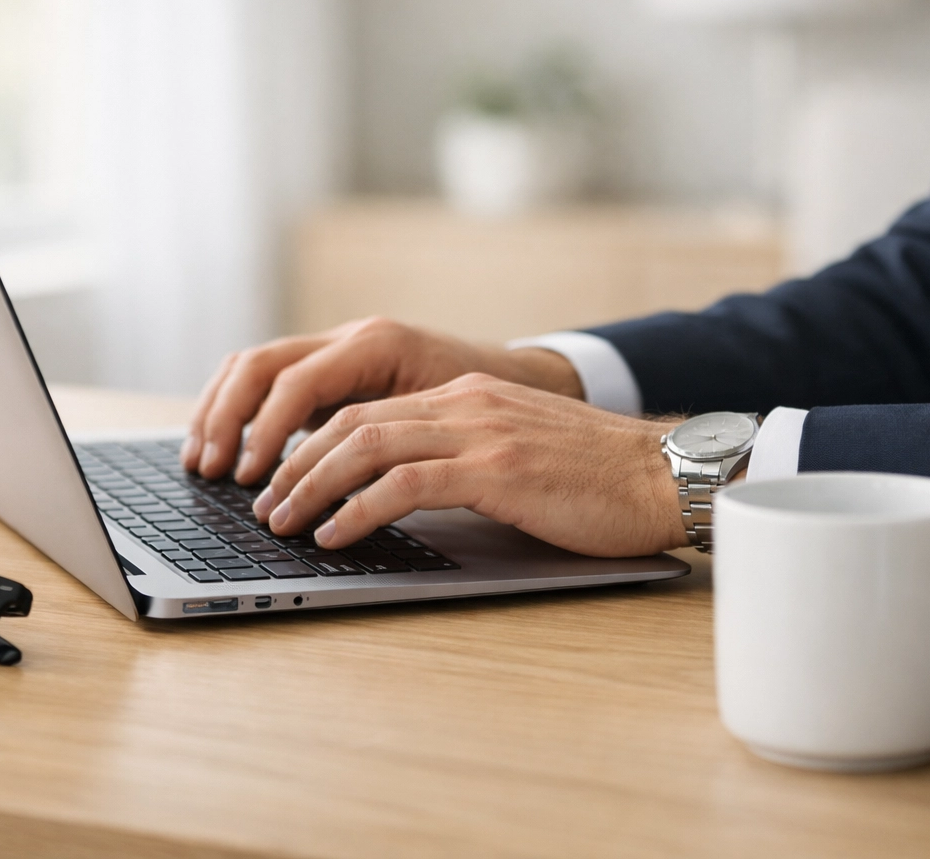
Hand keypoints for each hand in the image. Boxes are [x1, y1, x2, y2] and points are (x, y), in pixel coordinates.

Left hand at [249, 373, 688, 556]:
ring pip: (366, 446)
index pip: (366, 409)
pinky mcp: (496, 468)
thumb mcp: (517, 449)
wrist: (664, 474)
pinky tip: (335, 534)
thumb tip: (403, 493)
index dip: (312, 444)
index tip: (282, 480)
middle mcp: (465, 402)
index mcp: (466, 395)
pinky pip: (405, 484)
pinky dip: (358, 509)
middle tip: (266, 505)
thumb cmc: (597, 477)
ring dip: (312, 486)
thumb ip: (463, 456)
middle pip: (351, 423)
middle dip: (296, 464)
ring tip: (283, 523)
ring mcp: (480, 431)